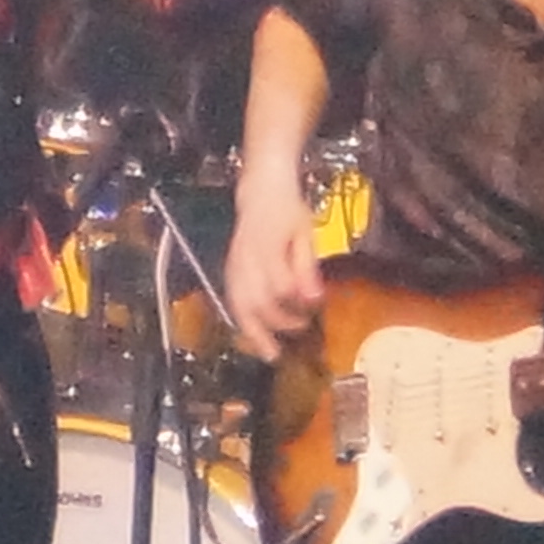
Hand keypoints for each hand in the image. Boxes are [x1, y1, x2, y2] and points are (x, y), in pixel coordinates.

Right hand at [223, 195, 326, 358]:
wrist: (260, 191)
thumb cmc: (286, 210)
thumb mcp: (305, 234)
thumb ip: (306, 267)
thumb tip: (314, 299)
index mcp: (267, 248)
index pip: (280, 287)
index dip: (297, 304)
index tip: (313, 312)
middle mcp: (247, 260)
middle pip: (256, 302)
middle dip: (276, 325)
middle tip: (298, 335)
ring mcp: (235, 266)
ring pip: (239, 306)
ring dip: (254, 333)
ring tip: (268, 353)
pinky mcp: (230, 270)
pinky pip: (231, 300)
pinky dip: (241, 320)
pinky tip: (251, 334)